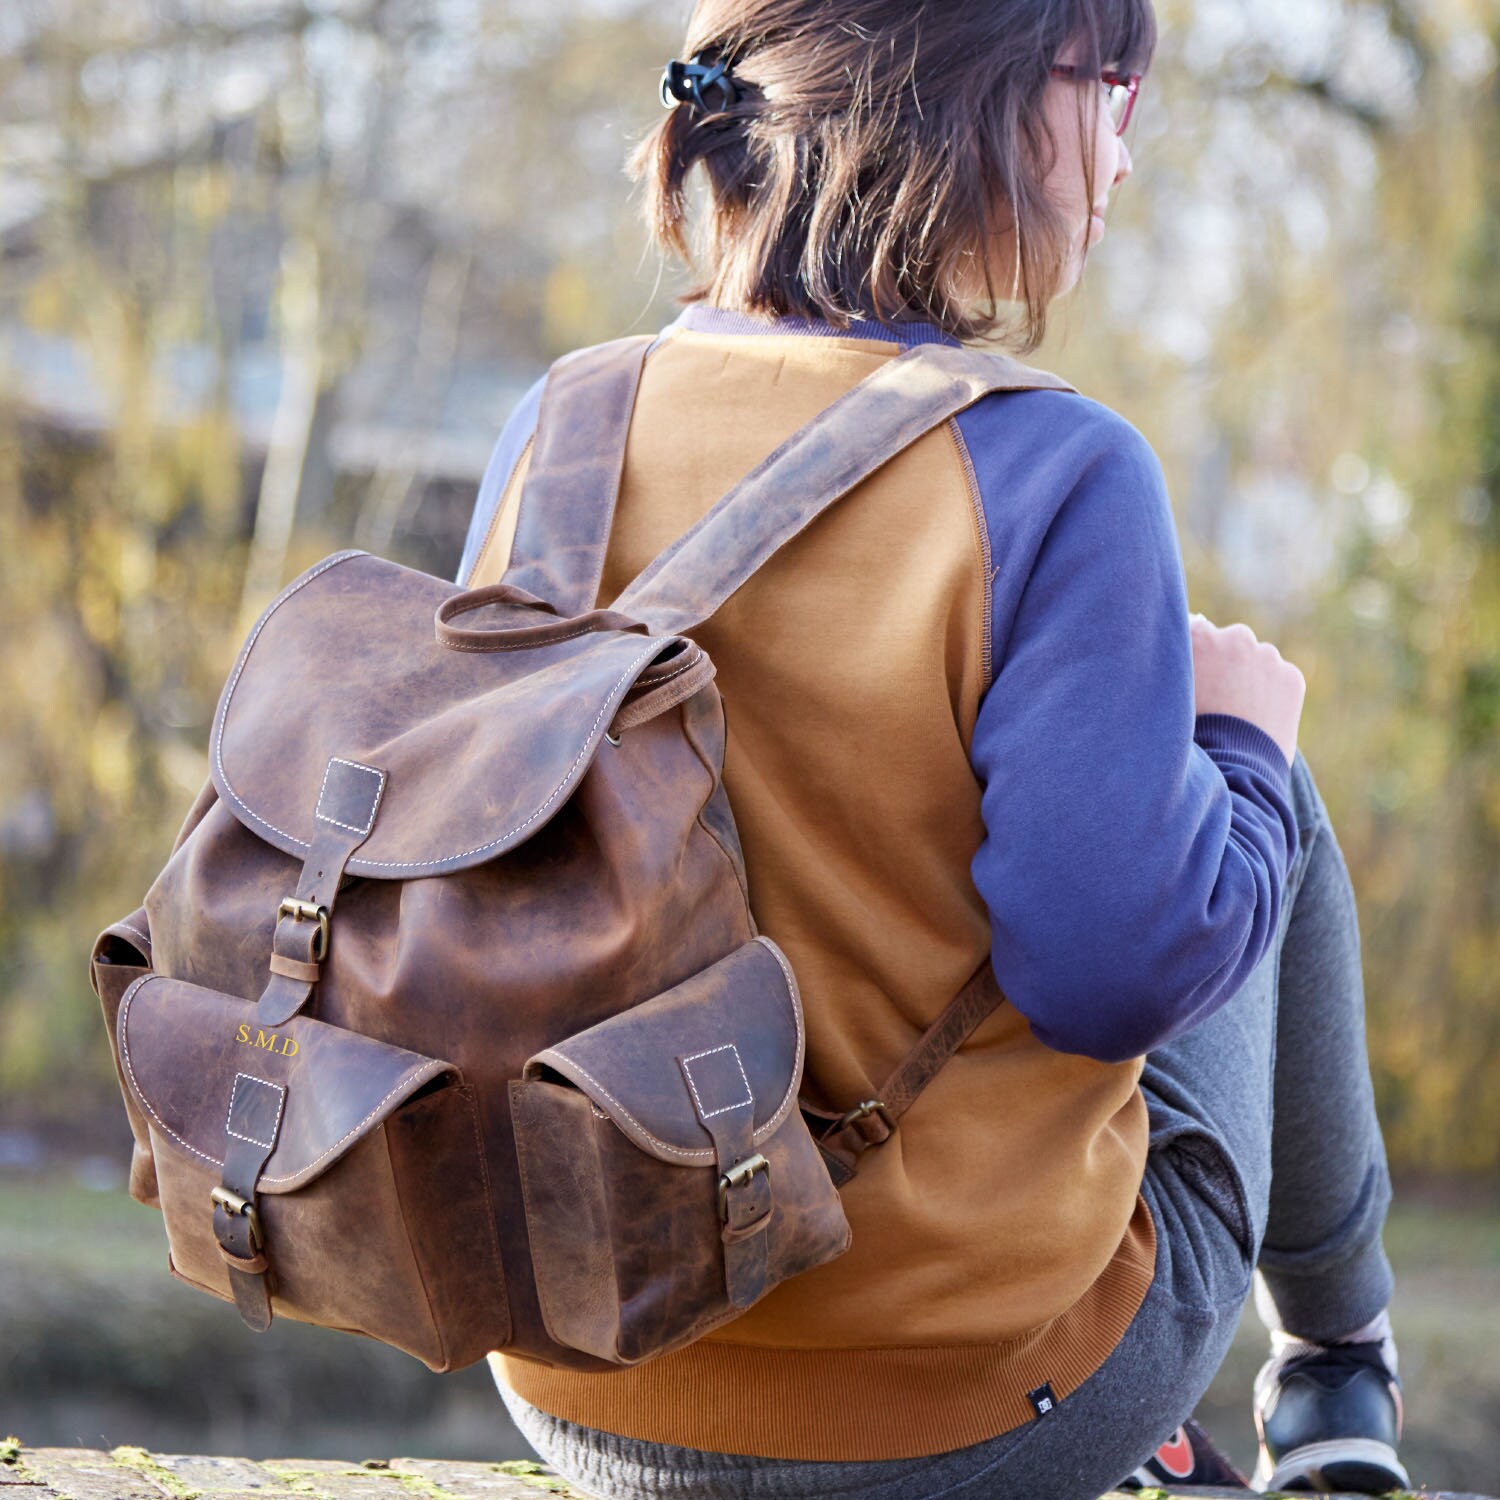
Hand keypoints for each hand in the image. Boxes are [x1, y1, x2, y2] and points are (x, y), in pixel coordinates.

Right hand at [1188, 613, 1305, 767]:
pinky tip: (1258, 719)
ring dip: (1251, 678)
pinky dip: (1272, 694)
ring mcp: (1267, 655)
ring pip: (1258, 661)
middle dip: (1227, 663)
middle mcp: (1235, 637)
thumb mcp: (1170, 696)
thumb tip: (1182, 659)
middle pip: (1231, 642)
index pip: (1197, 632)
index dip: (1197, 657)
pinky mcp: (1291, 676)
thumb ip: (1176, 669)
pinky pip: (1280, 679)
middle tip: (1217, 699)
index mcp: (1198, 636)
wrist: (1232, 768)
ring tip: (1238, 714)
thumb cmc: (1189, 735)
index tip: (1195, 676)